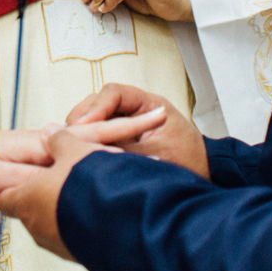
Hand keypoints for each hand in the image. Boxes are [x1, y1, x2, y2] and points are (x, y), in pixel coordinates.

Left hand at [0, 128, 103, 260]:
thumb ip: (59, 141)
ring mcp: (58, 245)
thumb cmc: (92, 187)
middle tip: (63, 179)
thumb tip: (51, 133)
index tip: (24, 176)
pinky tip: (100, 210)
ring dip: (66, 210)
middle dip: (45, 194)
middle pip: (31, 210)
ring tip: (87, 192)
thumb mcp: (74, 151)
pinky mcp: (80, 255)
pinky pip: (75, 237)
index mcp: (27, 201)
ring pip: (54, 225)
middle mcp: (37, 228)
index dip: (13, 184)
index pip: (4, 197)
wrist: (126, 222)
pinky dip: (82, 224)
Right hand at [67, 83, 207, 177]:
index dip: (95, 107)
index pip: (114, 93)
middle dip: (82, 118)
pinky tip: (75, 154)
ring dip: (81, 131)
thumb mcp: (155, 157)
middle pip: (99, 103)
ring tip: (67, 146)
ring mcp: (127, 123)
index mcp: (150, 104)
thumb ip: (124, 150)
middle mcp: (136, 109)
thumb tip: (91, 152)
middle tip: (67, 137)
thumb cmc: (188, 164)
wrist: (204, 177)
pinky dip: (87, 142)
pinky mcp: (121, 138)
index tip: (82, 126)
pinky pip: (98, 134)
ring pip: (95, 118)